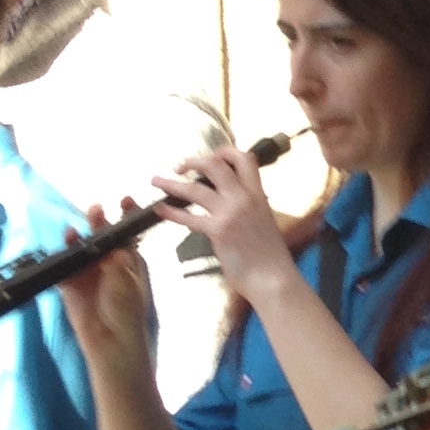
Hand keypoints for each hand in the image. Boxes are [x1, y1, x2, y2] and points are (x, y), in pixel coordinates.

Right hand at [58, 213, 154, 372]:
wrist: (111, 341)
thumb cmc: (127, 311)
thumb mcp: (126, 287)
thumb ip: (118, 269)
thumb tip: (115, 252)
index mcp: (127, 260)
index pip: (126, 233)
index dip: (126, 216)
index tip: (126, 200)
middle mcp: (106, 261)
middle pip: (100, 236)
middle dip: (98, 222)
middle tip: (96, 209)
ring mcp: (87, 271)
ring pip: (80, 248)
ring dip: (77, 237)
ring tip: (75, 230)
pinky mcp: (70, 283)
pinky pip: (63, 265)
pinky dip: (63, 254)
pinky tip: (65, 244)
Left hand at [150, 145, 293, 309]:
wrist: (273, 278)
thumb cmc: (270, 256)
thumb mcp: (264, 221)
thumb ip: (248, 207)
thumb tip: (230, 202)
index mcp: (258, 194)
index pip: (245, 159)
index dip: (225, 152)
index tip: (213, 156)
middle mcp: (244, 198)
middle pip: (216, 165)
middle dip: (193, 160)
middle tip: (180, 166)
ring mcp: (230, 213)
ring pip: (194, 188)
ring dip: (171, 183)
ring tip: (156, 181)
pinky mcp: (217, 230)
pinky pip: (188, 217)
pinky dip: (171, 212)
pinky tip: (160, 210)